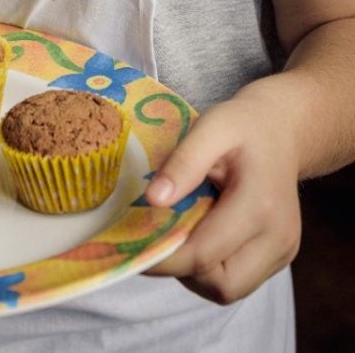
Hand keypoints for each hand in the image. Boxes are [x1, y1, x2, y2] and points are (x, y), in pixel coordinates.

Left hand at [143, 91, 301, 304]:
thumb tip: (153, 200)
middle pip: (222, 286)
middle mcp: (278, 237)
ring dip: (197, 272)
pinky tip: (202, 234)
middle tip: (158, 237)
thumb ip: (183, 163)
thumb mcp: (210, 128)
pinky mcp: (281, 256)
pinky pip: (240, 280)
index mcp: (259, 205)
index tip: (131, 243)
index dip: (163, 256)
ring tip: (181, 232)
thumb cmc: (243, 126)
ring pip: (230, 289)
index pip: (204, 254)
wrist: (282, 131)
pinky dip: (213, 268)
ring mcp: (283, 251)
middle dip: (182, 270)